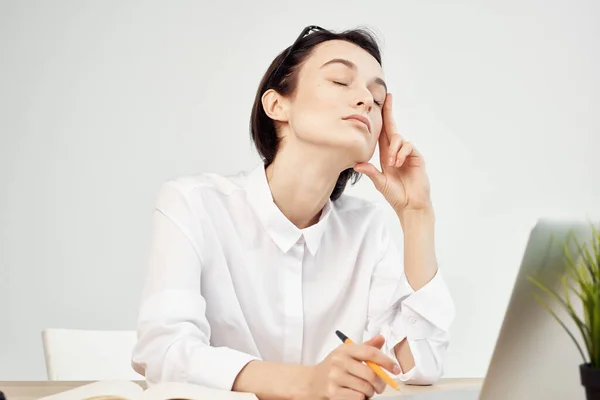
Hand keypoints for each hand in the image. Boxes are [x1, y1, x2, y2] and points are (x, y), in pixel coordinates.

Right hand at [300, 335, 399, 399]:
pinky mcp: (333, 392)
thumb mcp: (346, 353)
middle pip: (370, 374)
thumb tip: (381, 338)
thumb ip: (365, 347)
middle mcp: (339, 361)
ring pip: (365, 388)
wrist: (310, 382)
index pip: (370, 353)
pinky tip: (356, 394)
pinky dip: (361, 398)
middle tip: (380, 386)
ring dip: (370, 392)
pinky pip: (358, 397)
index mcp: (345, 349)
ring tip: (365, 390)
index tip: (396, 369)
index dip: (386, 361)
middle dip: (380, 383)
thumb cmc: (332, 367)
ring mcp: (335, 377)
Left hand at [354, 93, 431, 213]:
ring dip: (393, 149)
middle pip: (392, 128)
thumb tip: (356, 164)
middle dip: (389, 112)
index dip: (381, 121)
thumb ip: (370, 172)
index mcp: (386, 155)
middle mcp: (396, 152)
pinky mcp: (416, 157)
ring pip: (398, 139)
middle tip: (388, 97)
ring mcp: (407, 154)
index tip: (379, 105)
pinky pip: (408, 146)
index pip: (382, 134)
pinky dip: (400, 153)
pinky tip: (398, 164)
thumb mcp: (380, 182)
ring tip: (392, 164)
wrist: (411, 204)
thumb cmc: (396, 195)